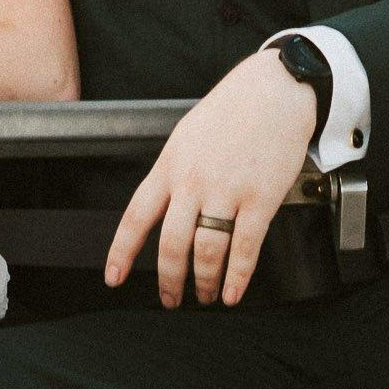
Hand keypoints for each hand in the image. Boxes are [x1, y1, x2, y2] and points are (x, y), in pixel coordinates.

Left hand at [106, 52, 315, 307]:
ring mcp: (227, 191)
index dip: (121, 252)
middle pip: (170, 244)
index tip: (113, 277)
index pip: (136, 217)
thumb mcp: (187, 135)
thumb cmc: (233, 108)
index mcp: (170, 165)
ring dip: (204, 282)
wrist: (275, 89)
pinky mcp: (261, 198)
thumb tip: (164, 205)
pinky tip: (233, 292)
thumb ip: (173, 170)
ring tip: (205, 295)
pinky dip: (237, 277)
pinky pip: (245, 248)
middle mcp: (193, 182)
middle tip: (170, 299)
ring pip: (206, 251)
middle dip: (168, 280)